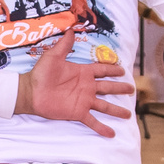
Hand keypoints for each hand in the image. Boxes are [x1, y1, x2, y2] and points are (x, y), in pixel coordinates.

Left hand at [14, 44, 131, 135]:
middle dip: (120, 88)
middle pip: (108, 87)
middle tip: (131, 89)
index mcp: (83, 73)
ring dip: (116, 110)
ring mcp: (83, 101)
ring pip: (104, 106)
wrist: (31, 92)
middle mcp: (86, 87)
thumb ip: (64, 45)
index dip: (112, 69)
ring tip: (127, 115)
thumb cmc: (41, 73)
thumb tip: (71, 29)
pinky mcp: (78, 112)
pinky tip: (111, 133)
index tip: (122, 69)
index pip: (102, 70)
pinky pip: (92, 121)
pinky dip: (102, 128)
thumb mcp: (53, 56)